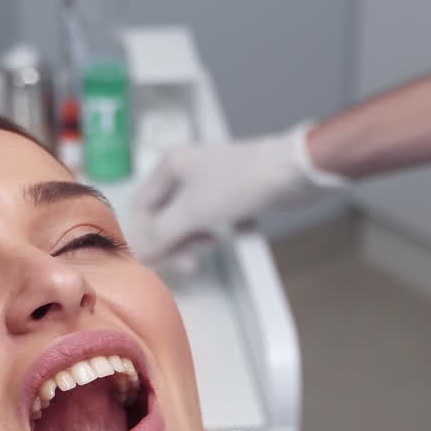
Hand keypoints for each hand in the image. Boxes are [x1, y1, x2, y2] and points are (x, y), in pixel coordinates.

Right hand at [129, 123, 345, 262]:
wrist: (291, 172)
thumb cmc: (239, 184)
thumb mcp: (192, 212)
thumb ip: (160, 235)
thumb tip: (138, 253)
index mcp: (170, 166)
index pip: (141, 206)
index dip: (142, 237)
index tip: (153, 262)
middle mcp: (186, 170)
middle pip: (163, 215)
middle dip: (169, 242)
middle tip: (184, 264)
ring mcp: (209, 181)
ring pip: (185, 219)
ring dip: (188, 240)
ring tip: (202, 253)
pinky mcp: (230, 193)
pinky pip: (207, 219)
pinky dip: (208, 233)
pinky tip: (220, 240)